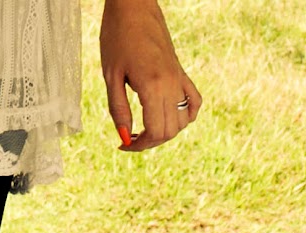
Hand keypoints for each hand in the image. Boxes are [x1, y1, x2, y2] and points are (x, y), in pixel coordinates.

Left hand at [100, 0, 200, 150]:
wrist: (134, 7)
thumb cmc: (117, 37)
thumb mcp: (111, 76)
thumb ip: (119, 109)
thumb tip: (124, 137)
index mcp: (152, 86)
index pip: (156, 131)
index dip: (140, 146)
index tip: (124, 145)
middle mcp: (171, 84)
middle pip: (170, 131)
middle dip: (150, 142)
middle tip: (130, 139)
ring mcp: (179, 78)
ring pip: (182, 121)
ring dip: (165, 132)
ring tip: (144, 128)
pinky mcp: (181, 72)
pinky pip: (194, 102)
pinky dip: (185, 116)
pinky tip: (168, 117)